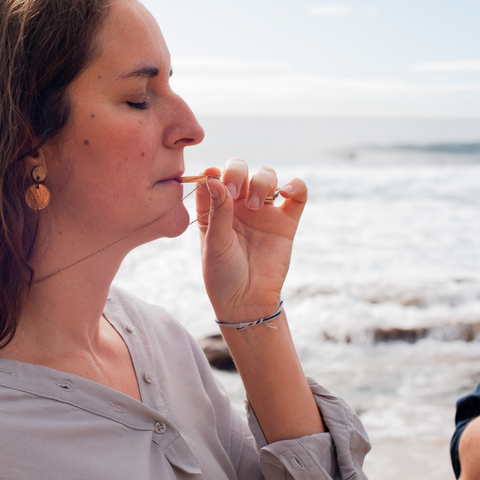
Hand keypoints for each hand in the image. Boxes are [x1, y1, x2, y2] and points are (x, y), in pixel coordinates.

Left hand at [195, 158, 306, 322]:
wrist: (247, 301)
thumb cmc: (223, 274)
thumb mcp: (214, 243)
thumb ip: (216, 211)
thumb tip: (212, 178)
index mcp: (216, 208)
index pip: (214, 177)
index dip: (213, 172)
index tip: (212, 177)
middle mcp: (239, 206)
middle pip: (241, 170)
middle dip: (238, 172)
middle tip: (236, 192)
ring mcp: (264, 212)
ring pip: (267, 176)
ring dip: (261, 181)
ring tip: (255, 206)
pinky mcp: (286, 222)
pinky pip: (298, 195)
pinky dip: (296, 186)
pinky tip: (287, 192)